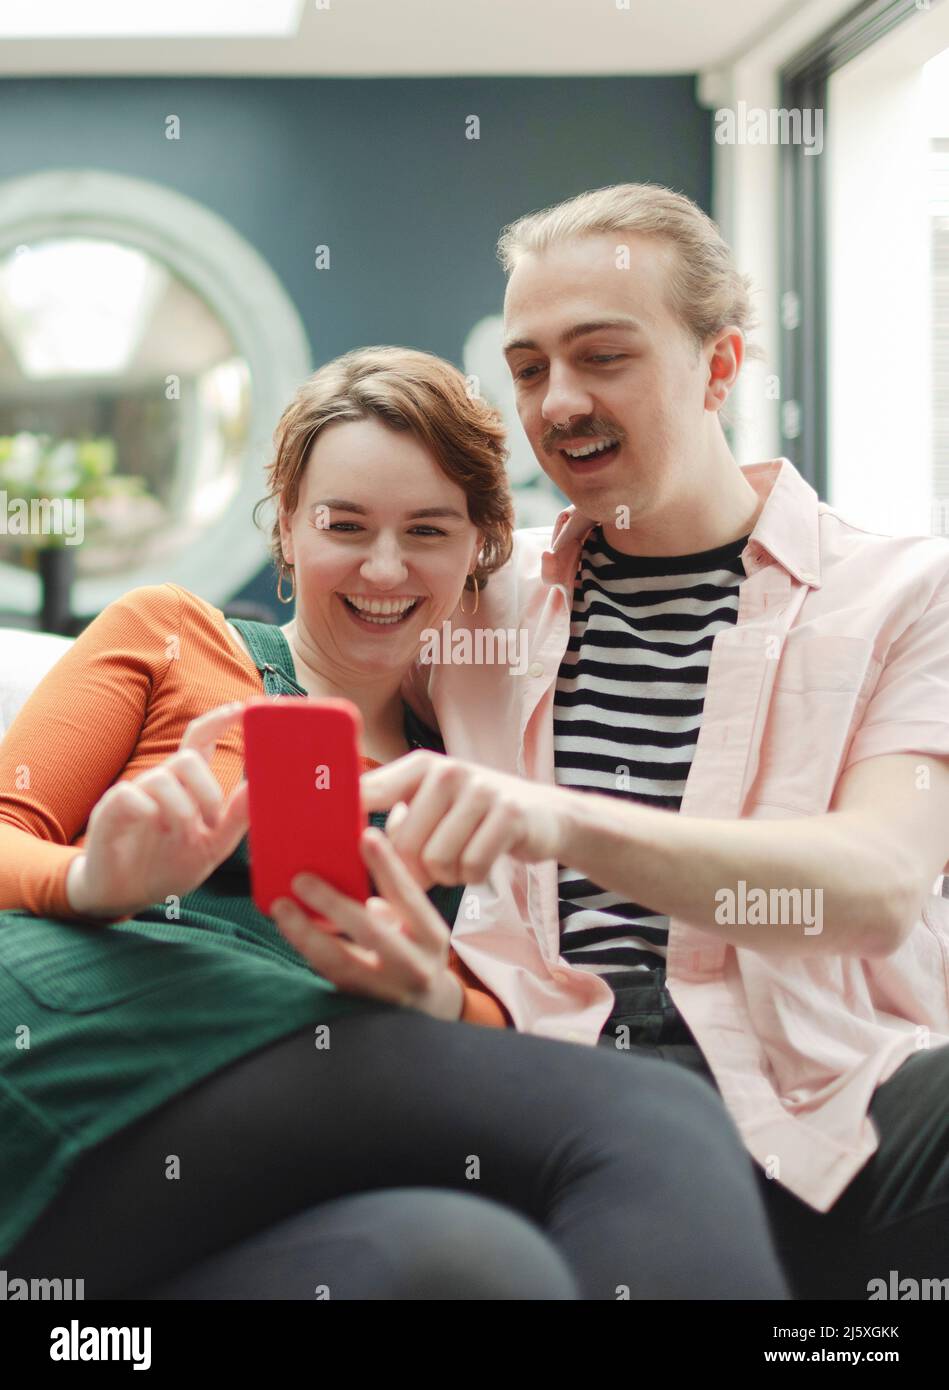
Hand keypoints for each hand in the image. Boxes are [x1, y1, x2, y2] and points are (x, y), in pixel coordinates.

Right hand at [66, 700, 252, 919]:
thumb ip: (235, 819)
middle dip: (207, 789)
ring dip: (181, 810)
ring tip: (181, 836)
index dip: (220, 720)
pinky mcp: (110, 810)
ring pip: (163, 778)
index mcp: (187, 787)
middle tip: (210, 822)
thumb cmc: (168, 866)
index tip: (242, 708)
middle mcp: (162, 782)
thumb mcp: (212, 848)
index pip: (201, 739)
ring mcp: (135, 793)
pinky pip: (131, 796)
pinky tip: (150, 830)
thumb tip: (257, 788)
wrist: (125, 895)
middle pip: (188, 757)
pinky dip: (148, 813)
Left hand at [270, 824, 464, 1020]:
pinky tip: (289, 929)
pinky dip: (307, 950)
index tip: (366, 836)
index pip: (409, 896)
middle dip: (333, 903)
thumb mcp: (419, 922)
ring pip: (340, 962)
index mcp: (431, 936)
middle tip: (301, 879)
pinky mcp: (360, 1006)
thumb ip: (397, 892)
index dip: (388, 866)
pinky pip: (328, 976)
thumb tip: (372, 844)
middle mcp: (414, 966)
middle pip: (371, 932)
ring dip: (306, 933)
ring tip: (281, 907)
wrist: (428, 1008)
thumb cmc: (417, 949)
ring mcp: (386, 991)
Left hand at [359, 751, 567, 886]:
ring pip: (436, 860)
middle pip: (403, 844)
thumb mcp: (433, 808)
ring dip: (447, 874)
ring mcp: (481, 790)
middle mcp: (448, 770)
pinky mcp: (509, 814)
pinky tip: (483, 859)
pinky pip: (470, 867)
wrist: (544, 815)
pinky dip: (473, 875)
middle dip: (413, 870)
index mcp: (419, 767)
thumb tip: (351, 860)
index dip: (342, 817)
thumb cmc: (473, 819)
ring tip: (461, 856)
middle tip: (432, 867)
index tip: (319, 834)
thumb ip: (393, 827)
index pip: (368, 791)